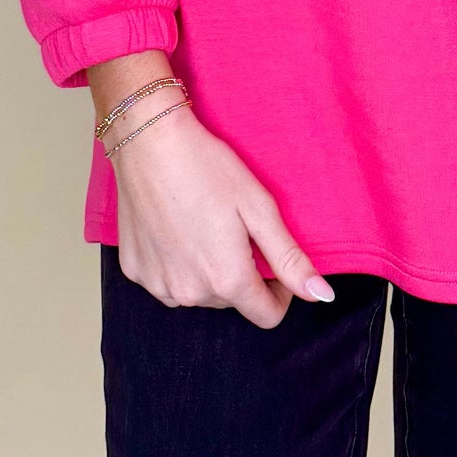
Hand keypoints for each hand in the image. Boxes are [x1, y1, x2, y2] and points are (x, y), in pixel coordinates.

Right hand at [109, 99, 335, 327]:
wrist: (148, 141)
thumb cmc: (207, 168)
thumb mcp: (259, 207)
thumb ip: (290, 258)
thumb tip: (322, 296)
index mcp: (226, 280)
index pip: (267, 315)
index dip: (280, 291)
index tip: (274, 260)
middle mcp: (190, 293)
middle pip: (232, 301)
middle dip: (240, 273)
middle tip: (235, 228)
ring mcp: (157, 285)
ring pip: (198, 293)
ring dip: (208, 272)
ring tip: (205, 224)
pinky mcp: (134, 271)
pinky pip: (166, 281)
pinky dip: (176, 264)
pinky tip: (176, 227)